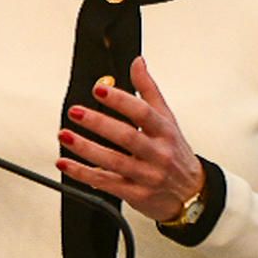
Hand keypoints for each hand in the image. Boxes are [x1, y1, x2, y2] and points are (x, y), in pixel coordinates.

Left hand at [54, 56, 205, 223]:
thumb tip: (137, 62)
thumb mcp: (168, 119)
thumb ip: (149, 90)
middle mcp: (157, 154)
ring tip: (65, 136)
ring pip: (113, 162)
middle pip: (127, 137)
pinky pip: (106, 184)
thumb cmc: (175, 153)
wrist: (192, 194)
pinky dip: (83, 174)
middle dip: (99, 123)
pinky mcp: (135, 194)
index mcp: (165, 132)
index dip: (121, 100)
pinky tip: (66, 164)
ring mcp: (147, 176)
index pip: (144, 113)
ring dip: (86, 149)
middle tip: (75, 112)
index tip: (99, 90)